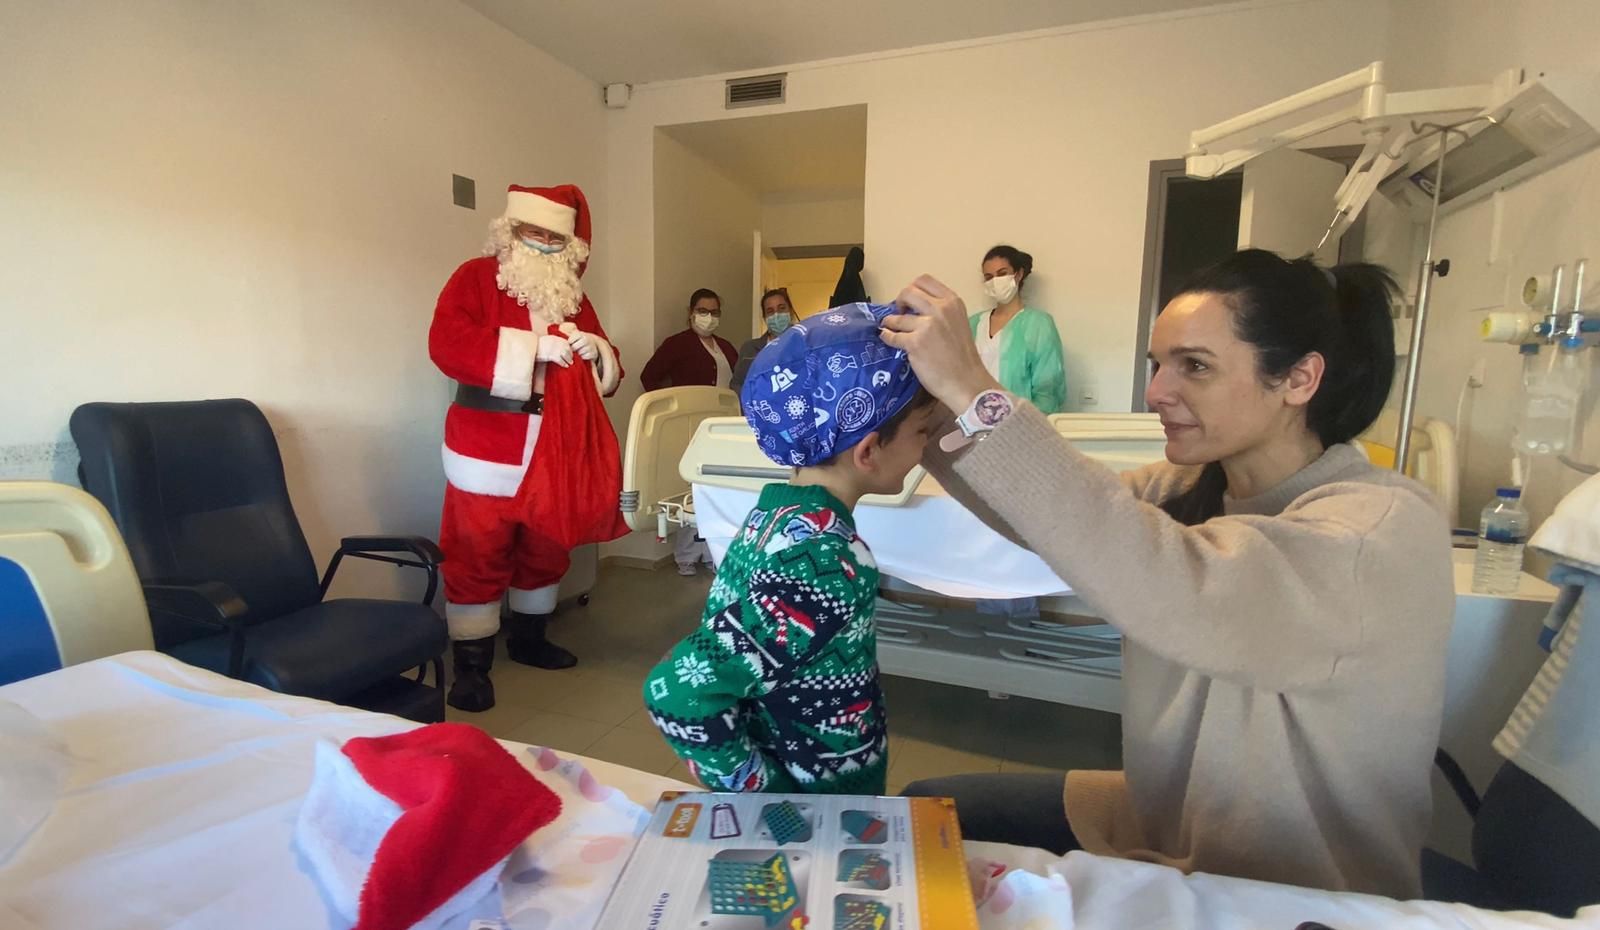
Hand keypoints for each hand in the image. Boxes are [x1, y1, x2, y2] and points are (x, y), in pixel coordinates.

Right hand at [536, 334, 572, 367]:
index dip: (568, 348)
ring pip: (566, 354)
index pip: (565, 343)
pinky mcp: (552, 355)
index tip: (570, 352)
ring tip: (570, 363)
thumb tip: (557, 347)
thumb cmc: (536, 345)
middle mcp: (556, 342)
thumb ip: (552, 342)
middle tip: (571, 359)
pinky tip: (565, 366)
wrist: (530, 347)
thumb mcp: (546, 340)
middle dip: (570, 354)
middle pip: (567, 348)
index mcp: (554, 338)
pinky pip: (560, 360)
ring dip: (568, 359)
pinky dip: (563, 363)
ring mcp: (554, 349)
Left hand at [566, 330, 599, 360]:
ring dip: (577, 354)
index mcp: (580, 334)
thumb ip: (566, 334)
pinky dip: (582, 357)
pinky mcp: (593, 353)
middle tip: (572, 350)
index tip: (569, 344)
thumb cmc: (579, 340)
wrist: (592, 343)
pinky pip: (584, 357)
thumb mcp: (574, 335)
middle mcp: (586, 339)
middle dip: (572, 349)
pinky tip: (582, 354)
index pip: (570, 340)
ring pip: (579, 352)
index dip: (568, 344)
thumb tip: (559, 332)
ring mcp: (590, 346)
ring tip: (578, 351)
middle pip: (574, 347)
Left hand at [879, 275, 1000, 411]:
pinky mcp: (915, 343)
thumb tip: (916, 309)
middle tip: (899, 312)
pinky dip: (887, 336)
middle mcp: (940, 309)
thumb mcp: (959, 323)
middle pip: (908, 292)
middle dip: (899, 301)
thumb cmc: (964, 356)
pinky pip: (892, 335)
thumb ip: (941, 312)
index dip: (912, 290)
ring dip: (890, 321)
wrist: (966, 381)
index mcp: (953, 302)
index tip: (910, 302)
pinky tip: (887, 337)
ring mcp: (927, 326)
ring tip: (890, 326)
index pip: (925, 281)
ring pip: (897, 316)